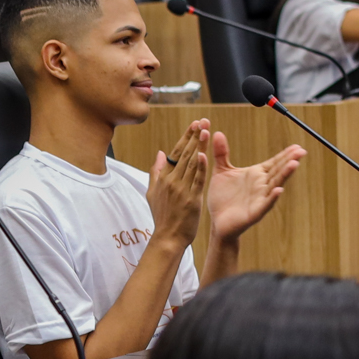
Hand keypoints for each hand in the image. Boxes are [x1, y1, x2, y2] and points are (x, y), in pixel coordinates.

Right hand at [146, 119, 210, 248]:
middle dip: (194, 136)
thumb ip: (156, 172)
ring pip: (191, 163)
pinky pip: (196, 180)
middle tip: (203, 121)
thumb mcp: (153, 193)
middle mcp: (171, 181)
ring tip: (206, 130)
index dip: (185, 138)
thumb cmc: (162, 217)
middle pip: (184, 154)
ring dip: (199, 146)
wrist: (167, 238)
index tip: (194, 124)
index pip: (175, 153)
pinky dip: (199, 167)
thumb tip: (160, 153)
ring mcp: (181, 190)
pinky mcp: (191, 199)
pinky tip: (203, 154)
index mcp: (163, 179)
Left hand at [206, 134, 303, 242]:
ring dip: (284, 175)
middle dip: (289, 161)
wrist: (217, 222)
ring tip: (294, 165)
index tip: (296, 146)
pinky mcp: (254, 212)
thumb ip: (221, 153)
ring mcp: (260, 199)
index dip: (284, 155)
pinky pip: (265, 204)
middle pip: (278, 171)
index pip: (274, 162)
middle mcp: (261, 185)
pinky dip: (272, 198)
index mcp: (256, 175)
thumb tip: (216, 132)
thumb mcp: (222, 171)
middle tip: (301, 151)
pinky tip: (279, 190)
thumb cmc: (222, 197)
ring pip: (275, 185)